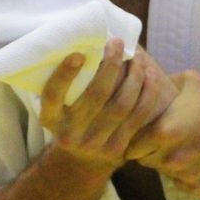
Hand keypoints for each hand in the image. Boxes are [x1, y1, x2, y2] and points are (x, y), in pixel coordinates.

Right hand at [39, 40, 174, 175]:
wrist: (83, 159)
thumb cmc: (71, 116)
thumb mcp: (58, 105)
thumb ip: (65, 82)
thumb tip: (80, 40)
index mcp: (50, 118)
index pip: (53, 95)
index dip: (64, 75)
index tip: (77, 54)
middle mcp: (70, 134)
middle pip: (96, 96)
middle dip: (110, 65)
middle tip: (116, 43)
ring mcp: (95, 144)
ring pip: (121, 105)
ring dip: (133, 76)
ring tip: (137, 56)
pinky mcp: (118, 149)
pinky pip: (138, 118)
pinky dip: (147, 94)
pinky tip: (150, 75)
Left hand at [127, 71, 199, 196]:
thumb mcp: (191, 82)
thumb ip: (162, 85)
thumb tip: (144, 81)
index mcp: (162, 131)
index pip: (130, 143)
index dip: (135, 137)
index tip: (142, 131)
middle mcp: (170, 158)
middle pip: (145, 160)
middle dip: (150, 150)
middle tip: (164, 138)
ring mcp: (186, 176)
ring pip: (164, 172)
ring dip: (169, 162)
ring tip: (187, 145)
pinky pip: (182, 183)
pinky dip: (187, 173)